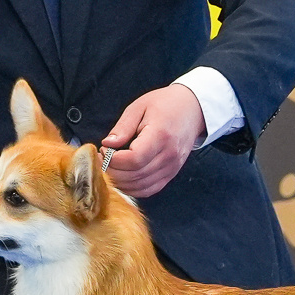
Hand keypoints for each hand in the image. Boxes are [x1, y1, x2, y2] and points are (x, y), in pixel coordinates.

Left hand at [100, 84, 206, 198]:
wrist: (193, 109)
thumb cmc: (165, 104)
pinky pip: (150, 189)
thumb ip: (123, 127)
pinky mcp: (171, 173)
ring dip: (121, 182)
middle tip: (102, 159)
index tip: (104, 150)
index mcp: (160, 135)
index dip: (113, 160)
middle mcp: (168, 155)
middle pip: (135, 176)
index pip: (134, 159)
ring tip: (110, 167)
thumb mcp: (139, 107)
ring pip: (141, 186)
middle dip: (112, 171)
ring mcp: (172, 167)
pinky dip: (133, 189)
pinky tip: (123, 178)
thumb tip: (107, 144)